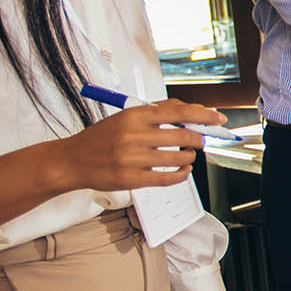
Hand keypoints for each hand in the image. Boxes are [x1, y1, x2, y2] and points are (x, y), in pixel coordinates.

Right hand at [56, 100, 220, 191]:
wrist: (72, 161)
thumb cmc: (101, 138)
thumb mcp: (125, 116)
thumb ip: (155, 112)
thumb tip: (188, 110)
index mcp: (134, 116)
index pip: (178, 111)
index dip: (203, 115)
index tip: (218, 118)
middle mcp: (134, 136)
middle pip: (182, 135)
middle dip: (200, 139)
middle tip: (203, 140)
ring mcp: (133, 159)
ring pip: (178, 159)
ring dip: (190, 157)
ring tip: (189, 155)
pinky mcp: (132, 179)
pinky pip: (167, 178)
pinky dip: (181, 175)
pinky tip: (183, 170)